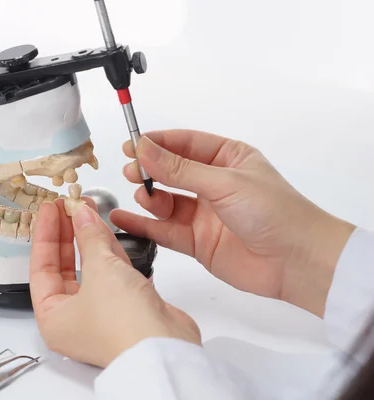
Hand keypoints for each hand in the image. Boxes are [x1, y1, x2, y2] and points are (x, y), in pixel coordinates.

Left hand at [29, 198, 200, 367]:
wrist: (166, 347)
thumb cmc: (124, 325)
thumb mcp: (99, 270)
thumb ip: (89, 237)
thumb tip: (81, 214)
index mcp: (53, 319)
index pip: (41, 268)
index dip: (45, 235)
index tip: (49, 210)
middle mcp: (74, 318)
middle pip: (64, 267)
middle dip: (67, 233)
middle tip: (67, 206)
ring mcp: (101, 312)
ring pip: (89, 268)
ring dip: (88, 238)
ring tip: (85, 209)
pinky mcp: (126, 306)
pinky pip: (111, 272)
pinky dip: (108, 251)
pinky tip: (104, 228)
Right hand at [112, 130, 355, 316]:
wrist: (297, 262)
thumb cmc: (276, 213)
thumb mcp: (225, 182)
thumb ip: (181, 170)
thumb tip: (145, 150)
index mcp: (228, 158)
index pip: (184, 143)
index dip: (156, 143)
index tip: (131, 146)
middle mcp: (214, 184)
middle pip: (171, 172)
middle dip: (149, 170)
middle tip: (132, 172)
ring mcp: (204, 214)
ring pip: (165, 202)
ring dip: (149, 197)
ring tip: (143, 197)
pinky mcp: (197, 242)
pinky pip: (164, 230)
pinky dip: (143, 225)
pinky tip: (124, 219)